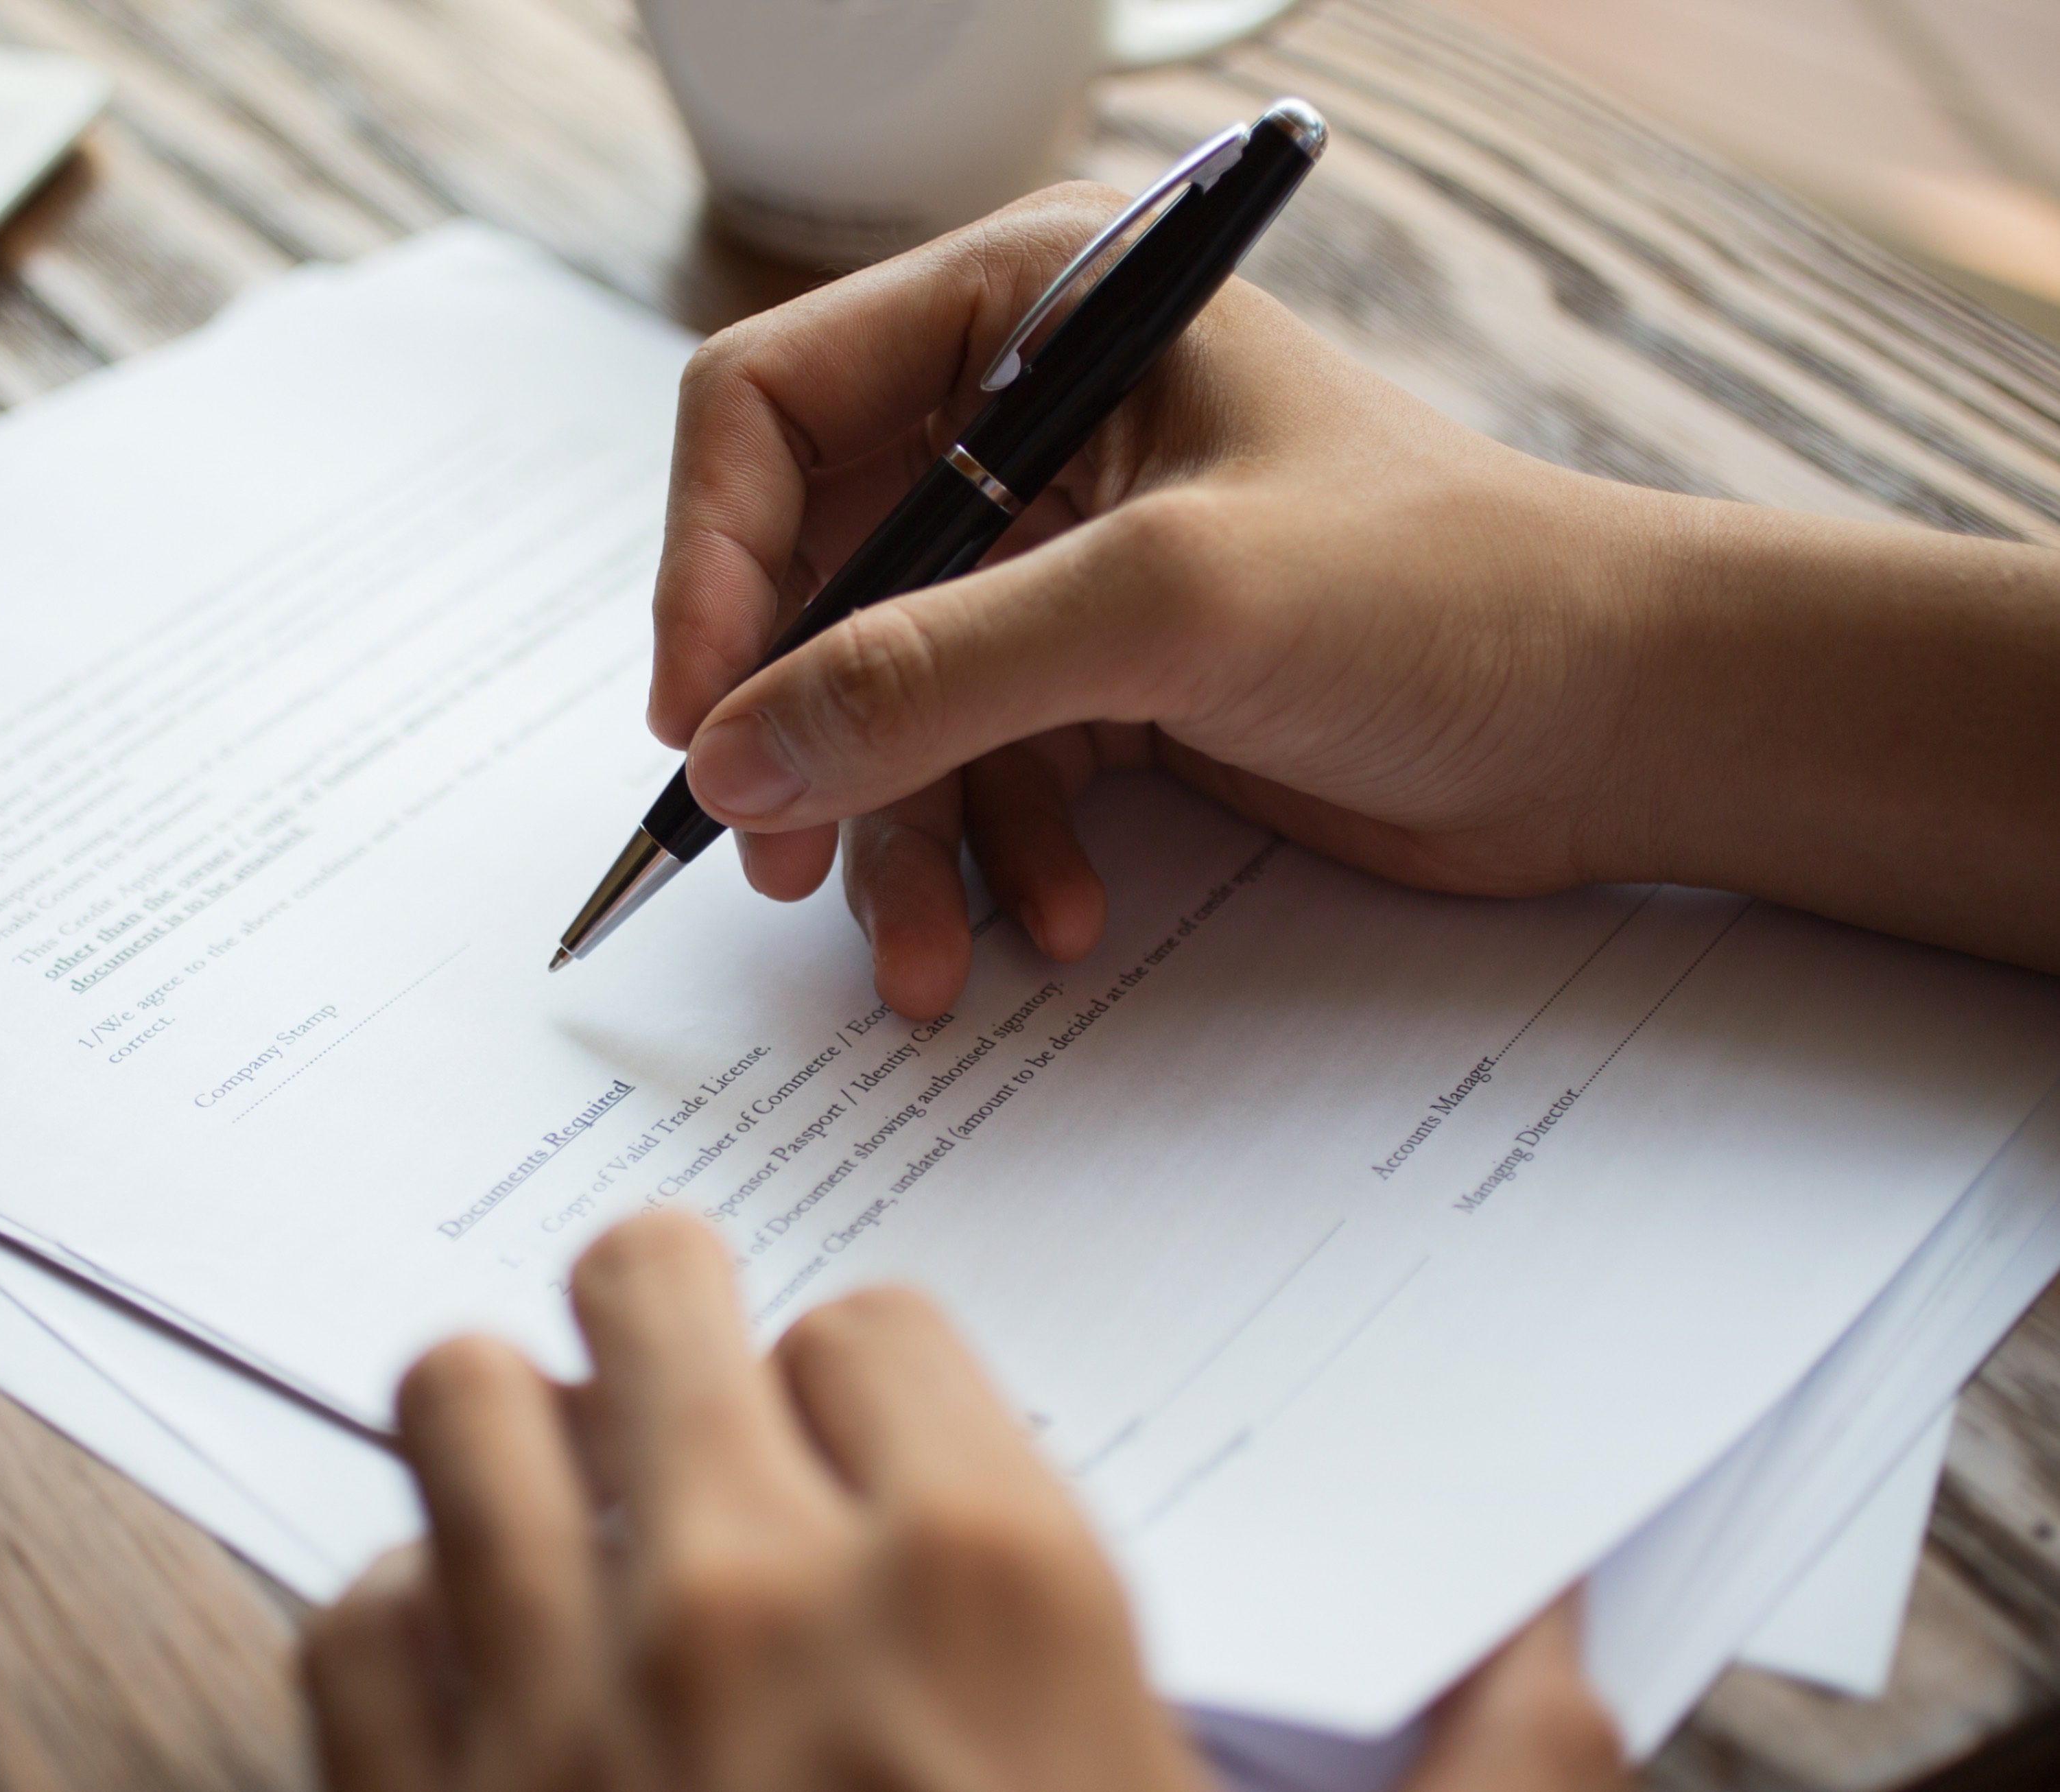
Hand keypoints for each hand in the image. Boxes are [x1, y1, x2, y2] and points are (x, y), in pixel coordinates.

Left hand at [302, 1210, 1630, 1791]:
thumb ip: (1499, 1789)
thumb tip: (1563, 1641)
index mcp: (988, 1591)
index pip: (878, 1325)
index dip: (876, 1382)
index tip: (876, 1450)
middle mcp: (746, 1598)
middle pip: (642, 1289)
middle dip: (670, 1319)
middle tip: (695, 1390)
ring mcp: (550, 1704)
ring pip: (458, 1402)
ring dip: (514, 1434)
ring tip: (573, 1499)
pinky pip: (350, 1612)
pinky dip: (405, 1621)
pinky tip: (484, 1685)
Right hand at [651, 185, 2059, 1014]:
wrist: (1621, 724)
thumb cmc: (1445, 595)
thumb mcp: (1170, 609)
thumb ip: (935, 671)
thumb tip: (728, 753)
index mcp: (1027, 307)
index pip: (768, 409)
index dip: (709, 563)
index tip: (698, 718)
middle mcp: (1019, 420)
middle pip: (807, 574)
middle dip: (798, 731)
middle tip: (780, 860)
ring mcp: (1051, 557)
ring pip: (878, 698)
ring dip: (893, 836)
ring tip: (926, 957)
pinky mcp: (1090, 675)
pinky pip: (965, 769)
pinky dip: (987, 857)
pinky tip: (1053, 922)